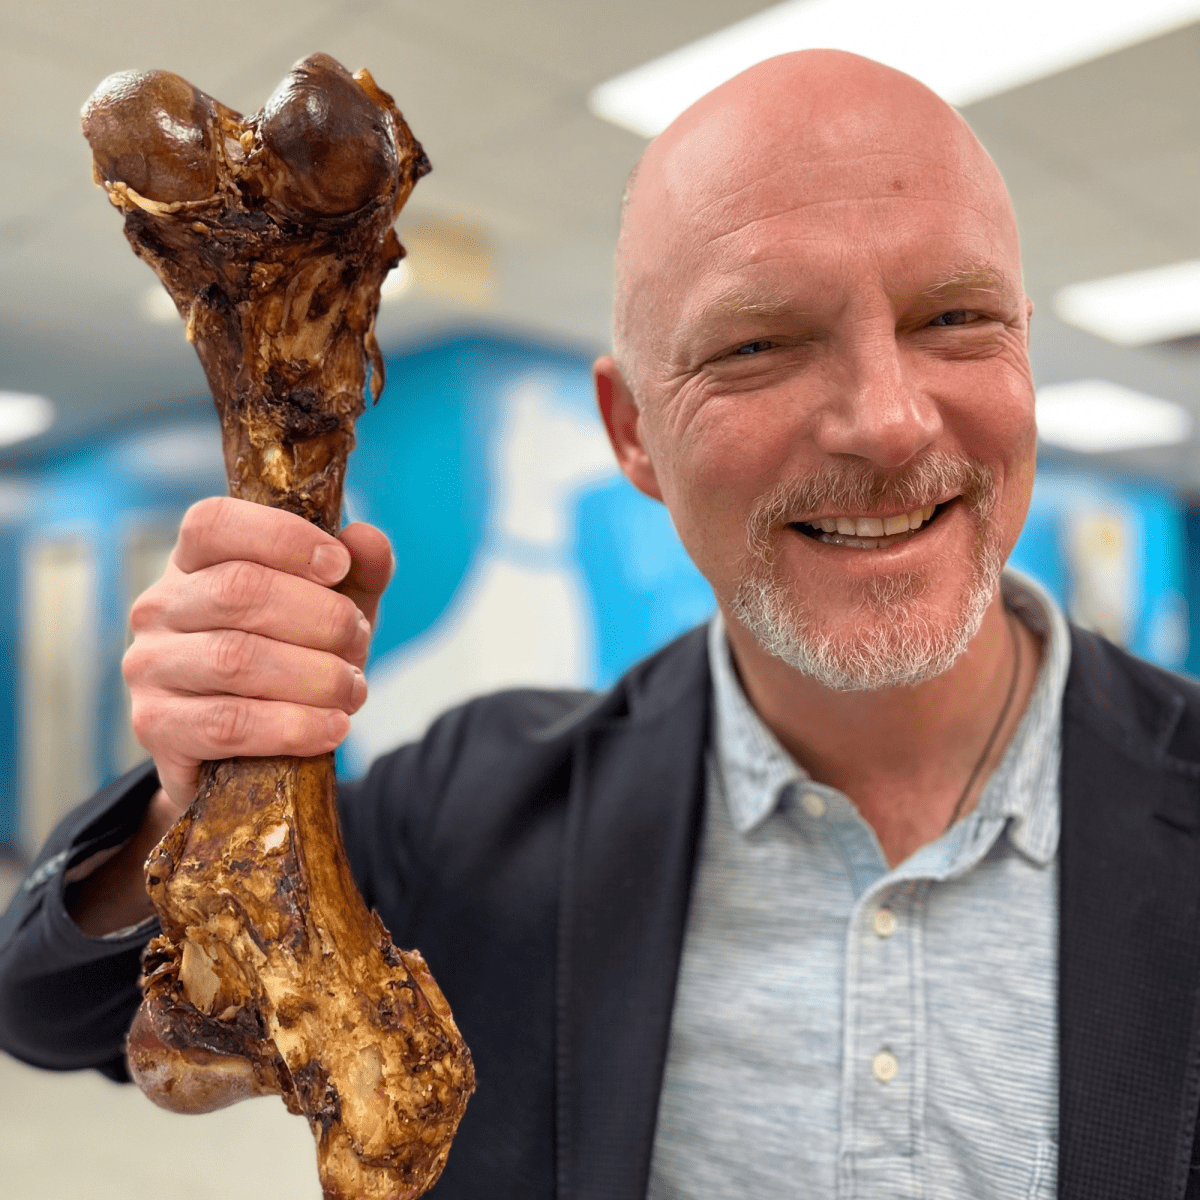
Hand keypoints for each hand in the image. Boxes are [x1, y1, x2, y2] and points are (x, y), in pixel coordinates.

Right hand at [122, 496, 392, 808]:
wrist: (248, 753)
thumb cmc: (292, 659)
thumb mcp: (332, 611)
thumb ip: (358, 572)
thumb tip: (366, 539)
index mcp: (195, 562)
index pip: (214, 522)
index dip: (283, 537)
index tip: (338, 564)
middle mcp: (160, 607)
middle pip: (239, 591)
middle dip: (320, 617)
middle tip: (357, 641)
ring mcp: (150, 667)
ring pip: (235, 659)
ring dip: (315, 676)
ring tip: (352, 689)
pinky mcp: (156, 727)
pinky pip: (228, 724)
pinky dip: (294, 726)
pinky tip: (333, 727)